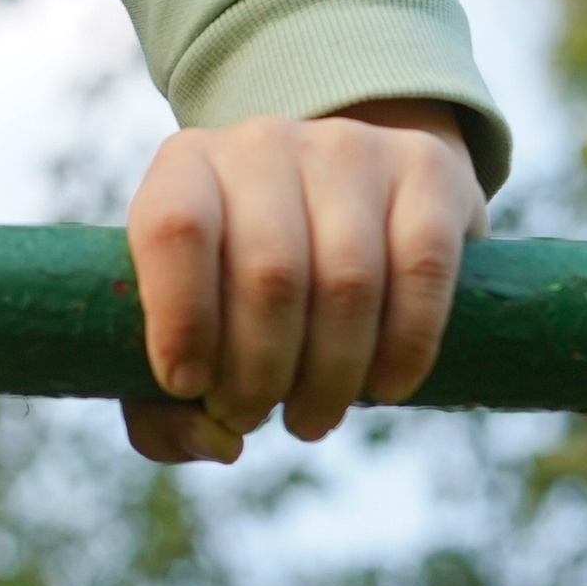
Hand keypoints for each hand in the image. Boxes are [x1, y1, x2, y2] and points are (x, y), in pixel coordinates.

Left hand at [123, 101, 484, 463]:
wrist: (349, 195)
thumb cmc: (239, 285)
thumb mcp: (184, 328)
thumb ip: (161, 407)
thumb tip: (219, 443)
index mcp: (185, 166)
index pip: (174, 227)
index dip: (181, 319)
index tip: (188, 387)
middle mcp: (263, 142)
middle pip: (269, 272)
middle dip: (259, 373)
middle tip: (254, 417)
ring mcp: (350, 148)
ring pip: (348, 280)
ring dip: (330, 376)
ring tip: (311, 418)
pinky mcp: (425, 169)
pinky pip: (422, 269)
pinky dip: (407, 347)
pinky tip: (386, 388)